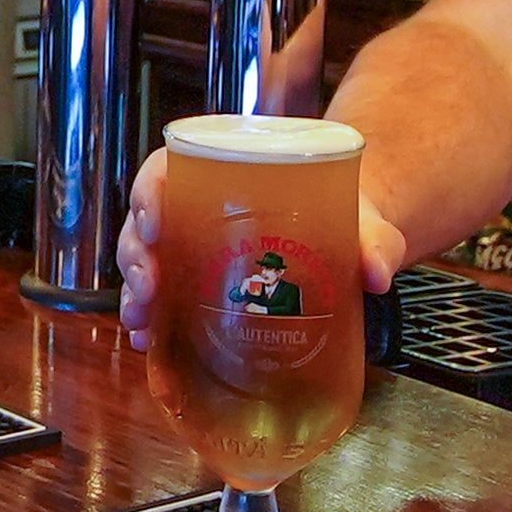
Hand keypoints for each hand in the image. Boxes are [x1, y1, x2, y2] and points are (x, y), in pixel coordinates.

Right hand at [118, 150, 410, 345]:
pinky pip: (159, 298)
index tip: (156, 222)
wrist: (348, 242)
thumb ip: (373, 240)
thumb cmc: (343, 217)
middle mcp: (197, 209)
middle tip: (149, 286)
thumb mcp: (361, 221)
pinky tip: (147, 342)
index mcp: (225, 174)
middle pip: (145, 221)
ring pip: (143, 261)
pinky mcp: (196, 286)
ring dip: (134, 291)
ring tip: (142, 322)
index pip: (166, 168)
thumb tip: (378, 273)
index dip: (149, 192)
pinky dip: (149, 320)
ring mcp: (191, 249)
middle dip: (135, 255)